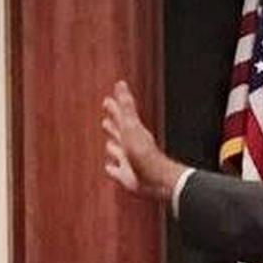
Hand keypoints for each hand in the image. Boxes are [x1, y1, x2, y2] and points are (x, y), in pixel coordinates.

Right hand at [101, 81, 186, 200]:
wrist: (155, 179)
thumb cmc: (143, 152)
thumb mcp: (131, 125)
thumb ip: (125, 106)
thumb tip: (121, 83)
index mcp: (131, 131)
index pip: (120, 116)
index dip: (114, 108)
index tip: (108, 99)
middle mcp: (129, 144)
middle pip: (118, 132)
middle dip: (112, 125)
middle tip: (106, 118)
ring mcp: (127, 160)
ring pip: (116, 150)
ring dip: (111, 145)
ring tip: (108, 141)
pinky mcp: (125, 175)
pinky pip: (115, 170)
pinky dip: (112, 168)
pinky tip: (110, 167)